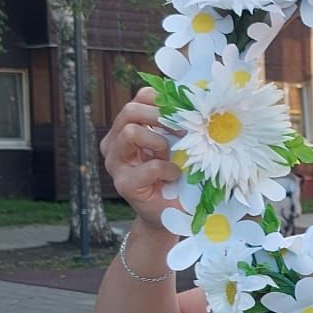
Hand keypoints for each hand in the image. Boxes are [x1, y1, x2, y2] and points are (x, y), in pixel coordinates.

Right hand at [101, 87, 182, 229]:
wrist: (169, 214)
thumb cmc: (176, 176)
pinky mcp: (123, 184)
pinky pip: (149, 166)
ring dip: (159, 142)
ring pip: (130, 132)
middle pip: (130, 111)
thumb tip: (197, 101)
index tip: (184, 111)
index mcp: (127, 128)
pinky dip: (167, 169)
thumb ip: (178, 125)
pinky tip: (174, 176)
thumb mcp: (177, 145)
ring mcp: (115, 164)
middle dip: (160, 116)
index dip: (163, 100)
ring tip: (170, 156)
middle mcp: (115, 143)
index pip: (140, 99)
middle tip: (182, 129)